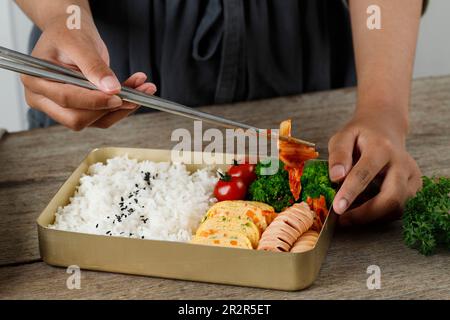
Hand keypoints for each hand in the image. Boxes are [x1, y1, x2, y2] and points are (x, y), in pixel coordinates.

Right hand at [21, 13, 155, 129]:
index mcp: (36, 80)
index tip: (118, 96)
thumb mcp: (80, 43)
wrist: (72, 32)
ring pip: (95, 121)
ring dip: (122, 108)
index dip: (95, 100)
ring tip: (143, 88)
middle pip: (78, 118)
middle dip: (109, 108)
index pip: (67, 99)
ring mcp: (62, 108)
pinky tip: (137, 90)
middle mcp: (44, 99)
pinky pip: (103, 117)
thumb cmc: (68, 32)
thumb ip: (93, 66)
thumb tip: (111, 88)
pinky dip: (122, 107)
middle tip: (136, 94)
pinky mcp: (80, 110)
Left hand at [328, 108, 421, 225]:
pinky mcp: (415, 186)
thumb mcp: (344, 136)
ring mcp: (412, 176)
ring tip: (350, 214)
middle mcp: (402, 163)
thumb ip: (339, 155)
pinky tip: (365, 210)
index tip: (337, 208)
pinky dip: (381, 214)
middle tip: (343, 219)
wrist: (385, 128)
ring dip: (373, 217)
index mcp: (381, 148)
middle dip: (366, 214)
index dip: (350, 192)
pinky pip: (400, 208)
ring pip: (398, 207)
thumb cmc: (361, 135)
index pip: (365, 173)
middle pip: (391, 197)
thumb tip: (336, 177)